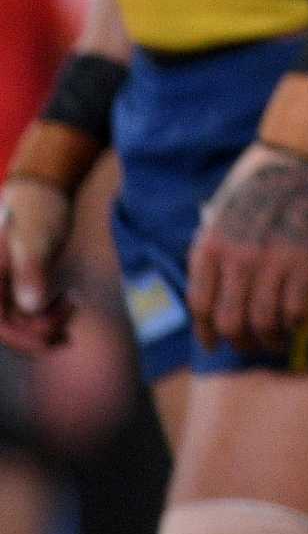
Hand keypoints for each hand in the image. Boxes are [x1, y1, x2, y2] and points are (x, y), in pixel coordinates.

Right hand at [0, 178, 75, 351]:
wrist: (41, 192)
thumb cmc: (38, 210)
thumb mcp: (37, 238)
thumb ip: (32, 270)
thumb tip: (31, 306)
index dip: (25, 340)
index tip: (57, 341)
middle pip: (8, 330)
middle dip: (41, 332)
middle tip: (74, 309)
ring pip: (19, 323)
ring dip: (47, 323)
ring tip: (73, 301)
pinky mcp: (12, 287)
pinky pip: (25, 313)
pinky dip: (47, 315)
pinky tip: (68, 303)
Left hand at [189, 143, 307, 352]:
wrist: (297, 155)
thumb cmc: (256, 181)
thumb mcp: (218, 214)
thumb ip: (211, 251)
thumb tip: (212, 291)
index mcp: (210, 247)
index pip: (200, 306)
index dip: (206, 334)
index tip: (214, 345)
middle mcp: (236, 258)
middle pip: (230, 321)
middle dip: (239, 342)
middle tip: (250, 347)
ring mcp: (272, 260)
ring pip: (263, 321)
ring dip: (269, 339)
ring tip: (276, 342)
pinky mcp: (306, 259)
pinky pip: (296, 307)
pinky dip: (295, 322)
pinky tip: (297, 322)